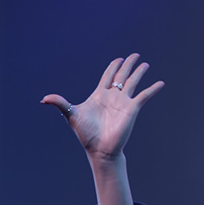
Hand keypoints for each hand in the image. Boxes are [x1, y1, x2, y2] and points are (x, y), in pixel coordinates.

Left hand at [42, 54, 163, 159]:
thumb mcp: (71, 115)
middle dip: (128, 65)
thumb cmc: (86, 134)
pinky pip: (144, 96)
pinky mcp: (132, 109)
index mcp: (100, 95)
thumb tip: (43, 99)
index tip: (119, 59)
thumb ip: (60, 103)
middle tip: (135, 55)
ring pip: (133, 82)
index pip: (108, 76)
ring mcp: (123, 102)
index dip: (113, 66)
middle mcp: (113, 96)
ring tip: (145, 64)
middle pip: (122, 75)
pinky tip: (160, 83)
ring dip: (139, 73)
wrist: (99, 149)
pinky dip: (152, 89)